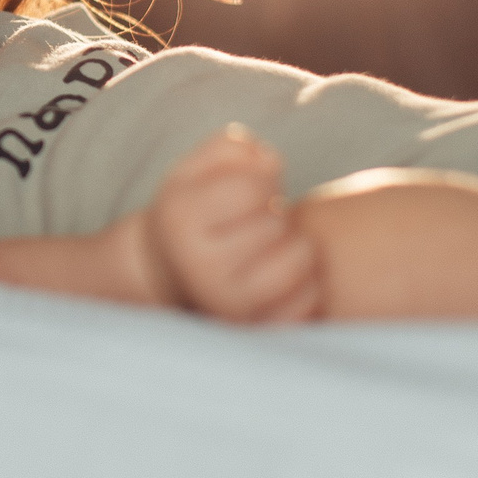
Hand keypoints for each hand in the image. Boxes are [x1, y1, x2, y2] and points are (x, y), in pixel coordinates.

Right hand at [133, 126, 320, 322]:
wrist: (168, 276)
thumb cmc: (191, 213)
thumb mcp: (193, 170)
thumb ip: (231, 148)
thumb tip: (270, 163)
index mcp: (181, 219)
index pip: (251, 187)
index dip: (263, 180)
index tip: (252, 190)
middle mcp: (201, 266)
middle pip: (276, 223)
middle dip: (275, 214)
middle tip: (259, 221)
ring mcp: (229, 304)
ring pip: (300, 260)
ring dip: (296, 245)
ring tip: (274, 245)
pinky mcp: (256, 330)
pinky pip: (310, 300)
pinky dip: (308, 283)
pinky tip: (285, 275)